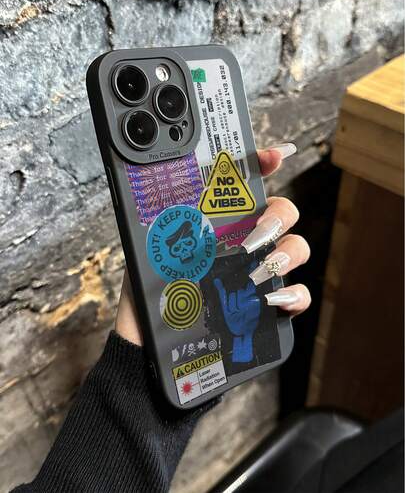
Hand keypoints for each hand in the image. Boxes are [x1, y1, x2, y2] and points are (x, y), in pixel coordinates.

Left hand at [116, 144, 310, 343]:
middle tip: (254, 234)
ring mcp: (261, 272)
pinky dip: (293, 296)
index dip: (265, 164)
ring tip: (255, 272)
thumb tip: (171, 175)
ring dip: (285, 254)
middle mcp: (246, 241)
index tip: (274, 157)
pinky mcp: (268, 306)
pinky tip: (271, 300)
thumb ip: (167, 212)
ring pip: (297, 249)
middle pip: (284, 213)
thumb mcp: (155, 243)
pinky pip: (298, 296)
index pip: (249, 185)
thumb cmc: (153, 286)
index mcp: (222, 221)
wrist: (151, 337)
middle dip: (278, 216)